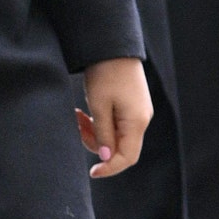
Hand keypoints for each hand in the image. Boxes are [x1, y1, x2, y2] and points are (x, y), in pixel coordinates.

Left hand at [77, 57, 151, 178]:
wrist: (112, 46)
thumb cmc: (105, 74)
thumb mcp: (99, 105)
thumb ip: (103, 134)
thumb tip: (106, 158)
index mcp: (136, 122)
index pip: (127, 157)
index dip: (110, 168)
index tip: (92, 172)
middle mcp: (141, 120)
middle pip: (120, 148)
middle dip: (96, 144)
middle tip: (78, 127)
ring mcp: (136, 112)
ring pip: (115, 136)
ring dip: (94, 133)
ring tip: (78, 115)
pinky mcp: (130, 105)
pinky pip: (115, 124)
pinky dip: (99, 123)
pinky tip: (85, 112)